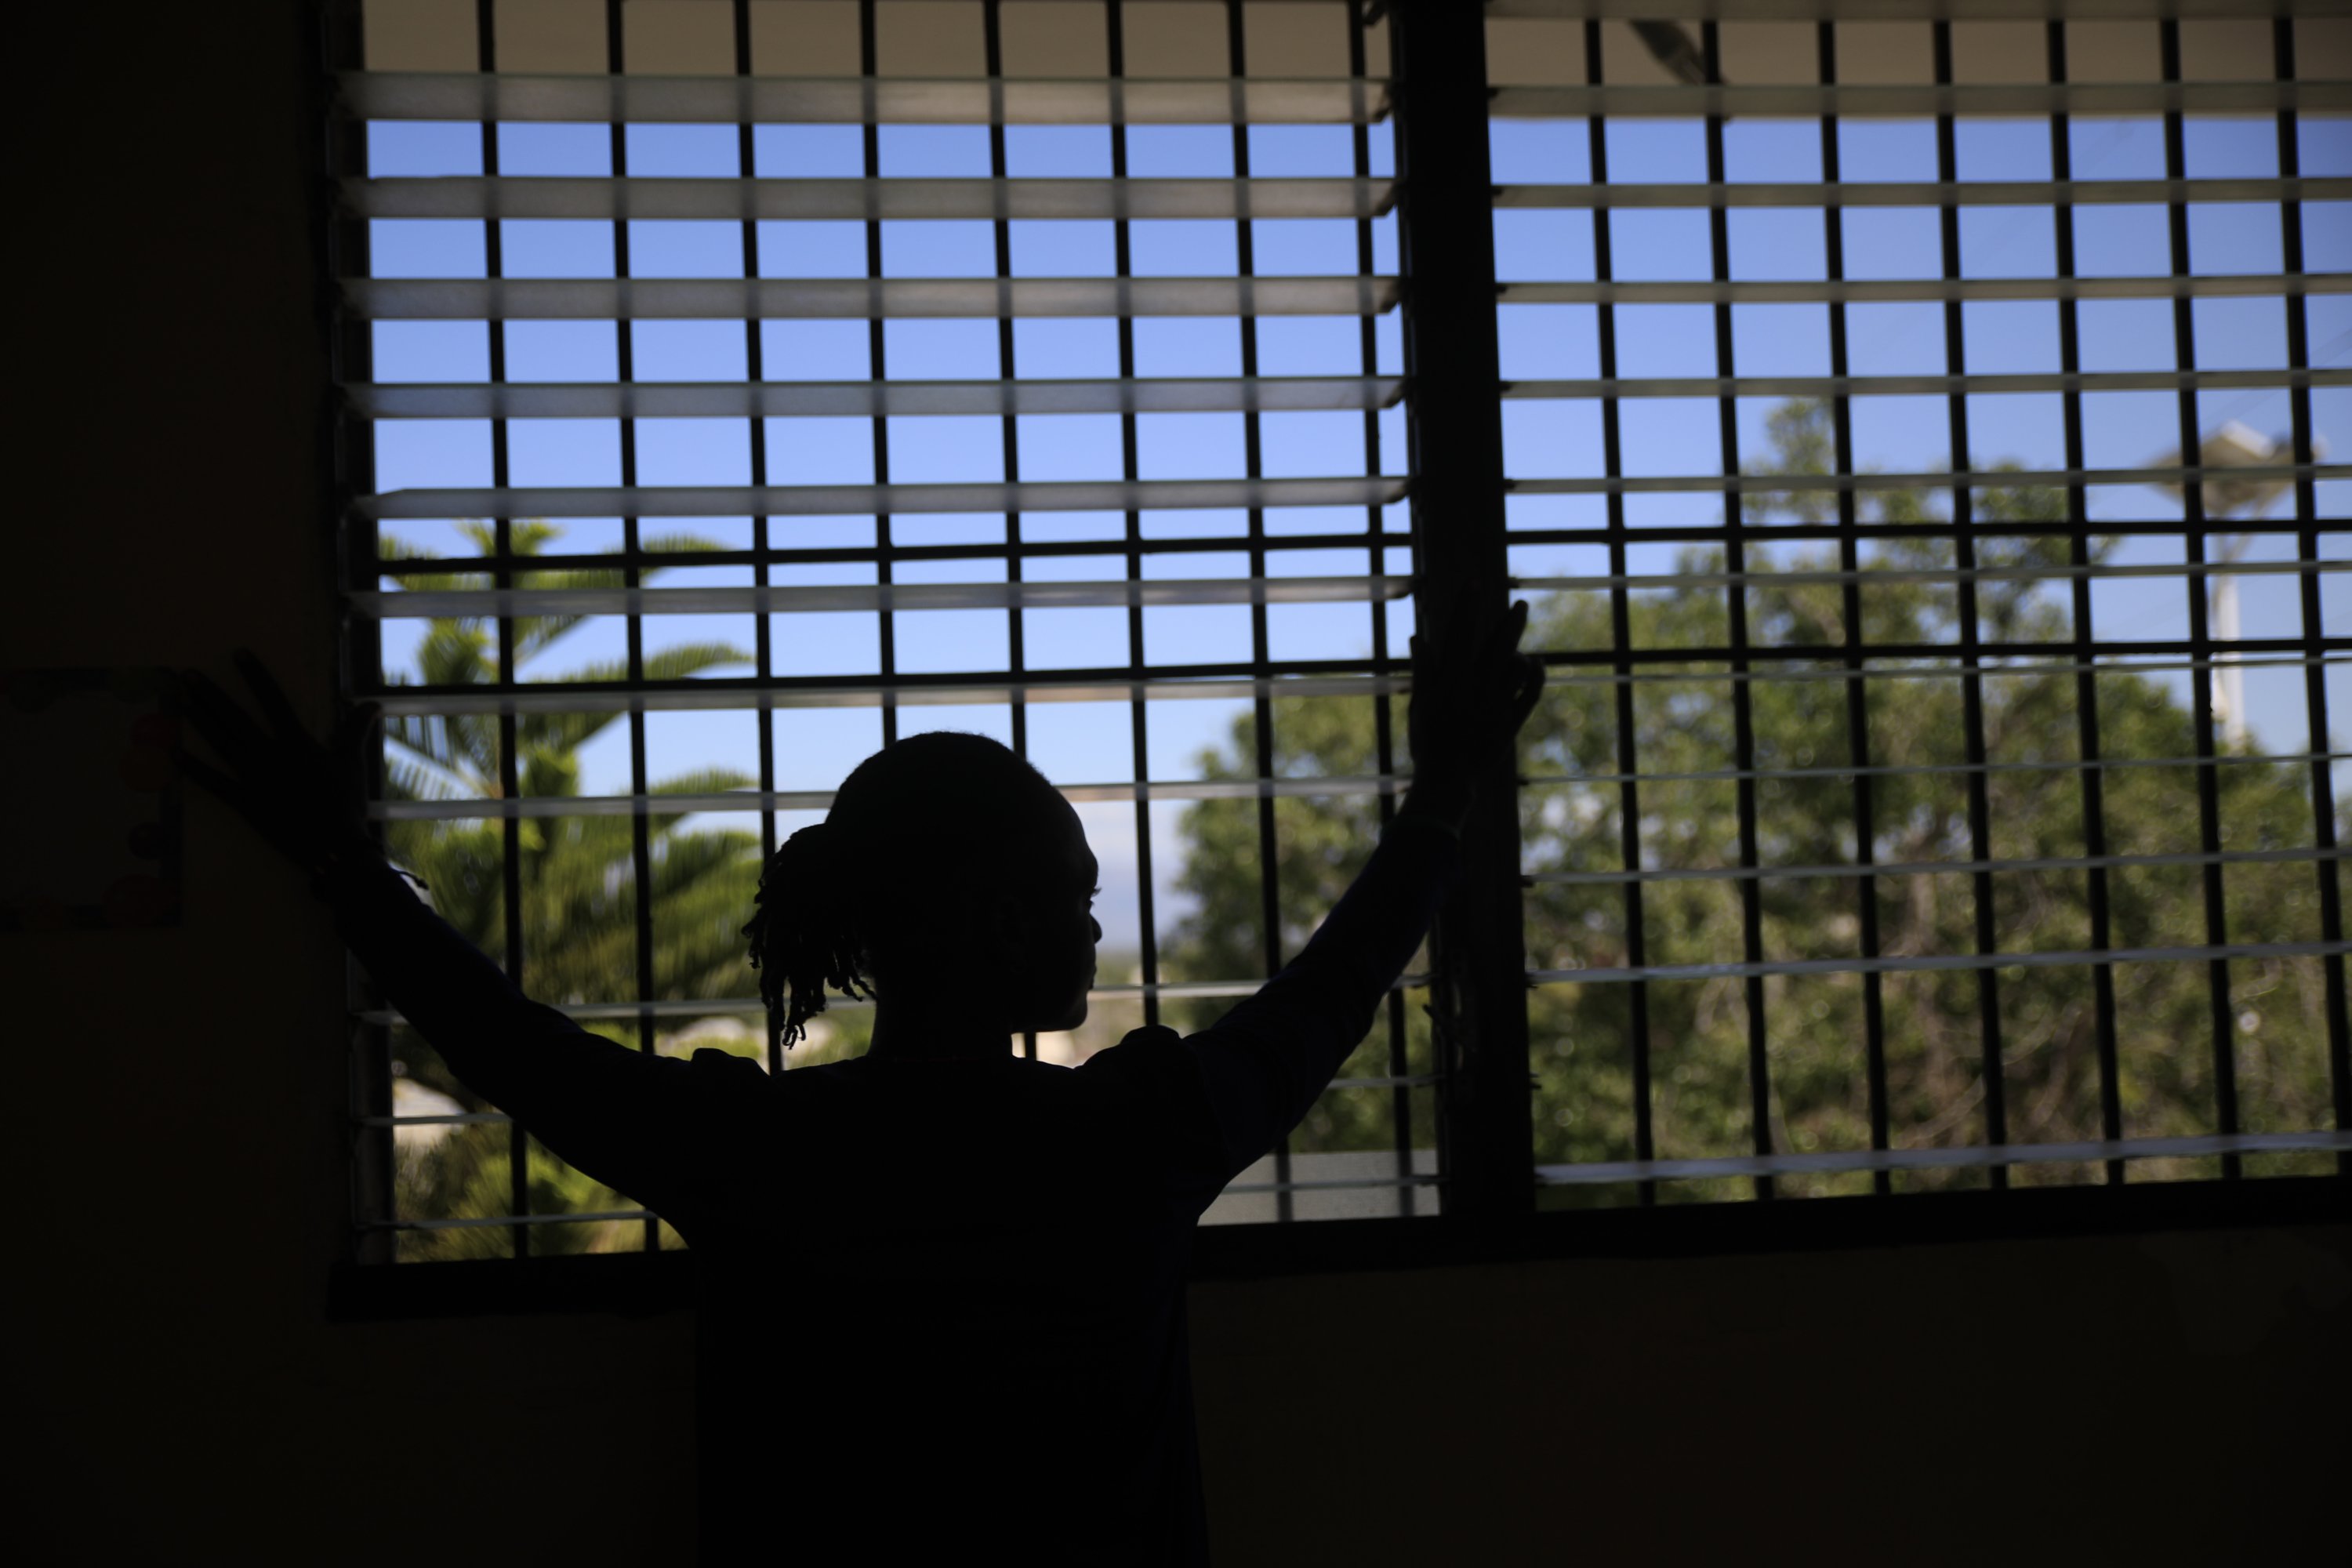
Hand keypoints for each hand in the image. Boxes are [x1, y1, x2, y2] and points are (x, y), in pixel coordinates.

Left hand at [170, 648, 381, 875]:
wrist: (333, 847)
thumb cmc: (345, 803)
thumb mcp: (353, 762)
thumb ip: (357, 730)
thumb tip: (372, 704)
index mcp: (297, 743)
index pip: (273, 701)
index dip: (256, 676)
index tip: (238, 655)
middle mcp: (269, 755)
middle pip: (235, 718)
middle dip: (211, 694)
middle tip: (187, 675)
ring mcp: (253, 779)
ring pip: (220, 743)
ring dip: (199, 719)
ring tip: (180, 699)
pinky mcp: (244, 802)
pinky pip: (213, 782)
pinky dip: (193, 768)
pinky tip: (173, 752)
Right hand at [1407, 585, 1544, 808]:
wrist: (1447, 781)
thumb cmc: (1428, 743)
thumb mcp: (1419, 705)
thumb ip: (1423, 670)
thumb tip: (1418, 637)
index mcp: (1449, 682)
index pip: (1459, 634)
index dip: (1467, 605)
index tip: (1474, 583)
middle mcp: (1475, 689)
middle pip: (1497, 644)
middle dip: (1510, 621)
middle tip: (1521, 604)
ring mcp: (1497, 706)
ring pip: (1517, 666)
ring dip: (1521, 649)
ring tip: (1520, 644)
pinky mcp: (1512, 721)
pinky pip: (1533, 692)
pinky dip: (1538, 674)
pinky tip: (1537, 662)